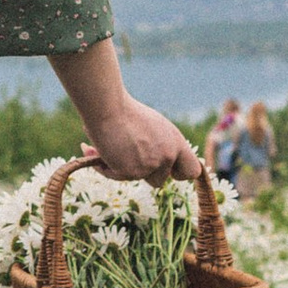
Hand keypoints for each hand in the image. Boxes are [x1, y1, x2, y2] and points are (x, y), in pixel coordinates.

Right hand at [86, 101, 203, 186]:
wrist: (108, 107)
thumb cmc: (126, 111)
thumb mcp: (154, 127)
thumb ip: (160, 146)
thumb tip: (159, 166)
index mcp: (176, 143)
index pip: (192, 170)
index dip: (180, 173)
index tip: (169, 170)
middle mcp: (167, 156)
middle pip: (160, 180)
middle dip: (145, 173)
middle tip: (130, 157)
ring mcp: (150, 166)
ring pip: (137, 179)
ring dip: (124, 168)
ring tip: (111, 148)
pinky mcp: (131, 173)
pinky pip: (116, 177)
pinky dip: (105, 167)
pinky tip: (95, 151)